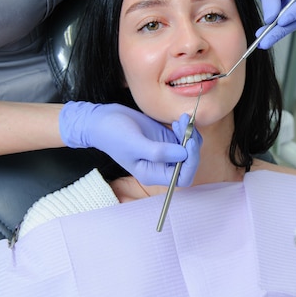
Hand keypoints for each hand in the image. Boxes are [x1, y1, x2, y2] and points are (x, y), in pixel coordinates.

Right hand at [59, 102, 201, 185]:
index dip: (191, 162)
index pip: (182, 177)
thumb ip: (158, 151)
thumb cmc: (113, 134)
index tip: (190, 142)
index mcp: (153, 174)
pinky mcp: (166, 139)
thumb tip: (184, 154)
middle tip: (187, 126)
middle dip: (192, 145)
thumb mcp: (134, 143)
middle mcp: (161, 166)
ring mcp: (165, 152)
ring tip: (182, 119)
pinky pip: (184, 138)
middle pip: (189, 163)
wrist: (103, 120)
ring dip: (190, 134)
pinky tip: (179, 119)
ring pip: (189, 149)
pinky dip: (186, 129)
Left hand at [233, 0, 295, 48]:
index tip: (282, 20)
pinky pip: (285, 25)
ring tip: (262, 41)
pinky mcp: (292, 13)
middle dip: (283, 29)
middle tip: (267, 39)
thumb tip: (271, 21)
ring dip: (277, 33)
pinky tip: (263, 38)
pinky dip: (274, 31)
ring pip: (293, 24)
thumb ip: (271, 2)